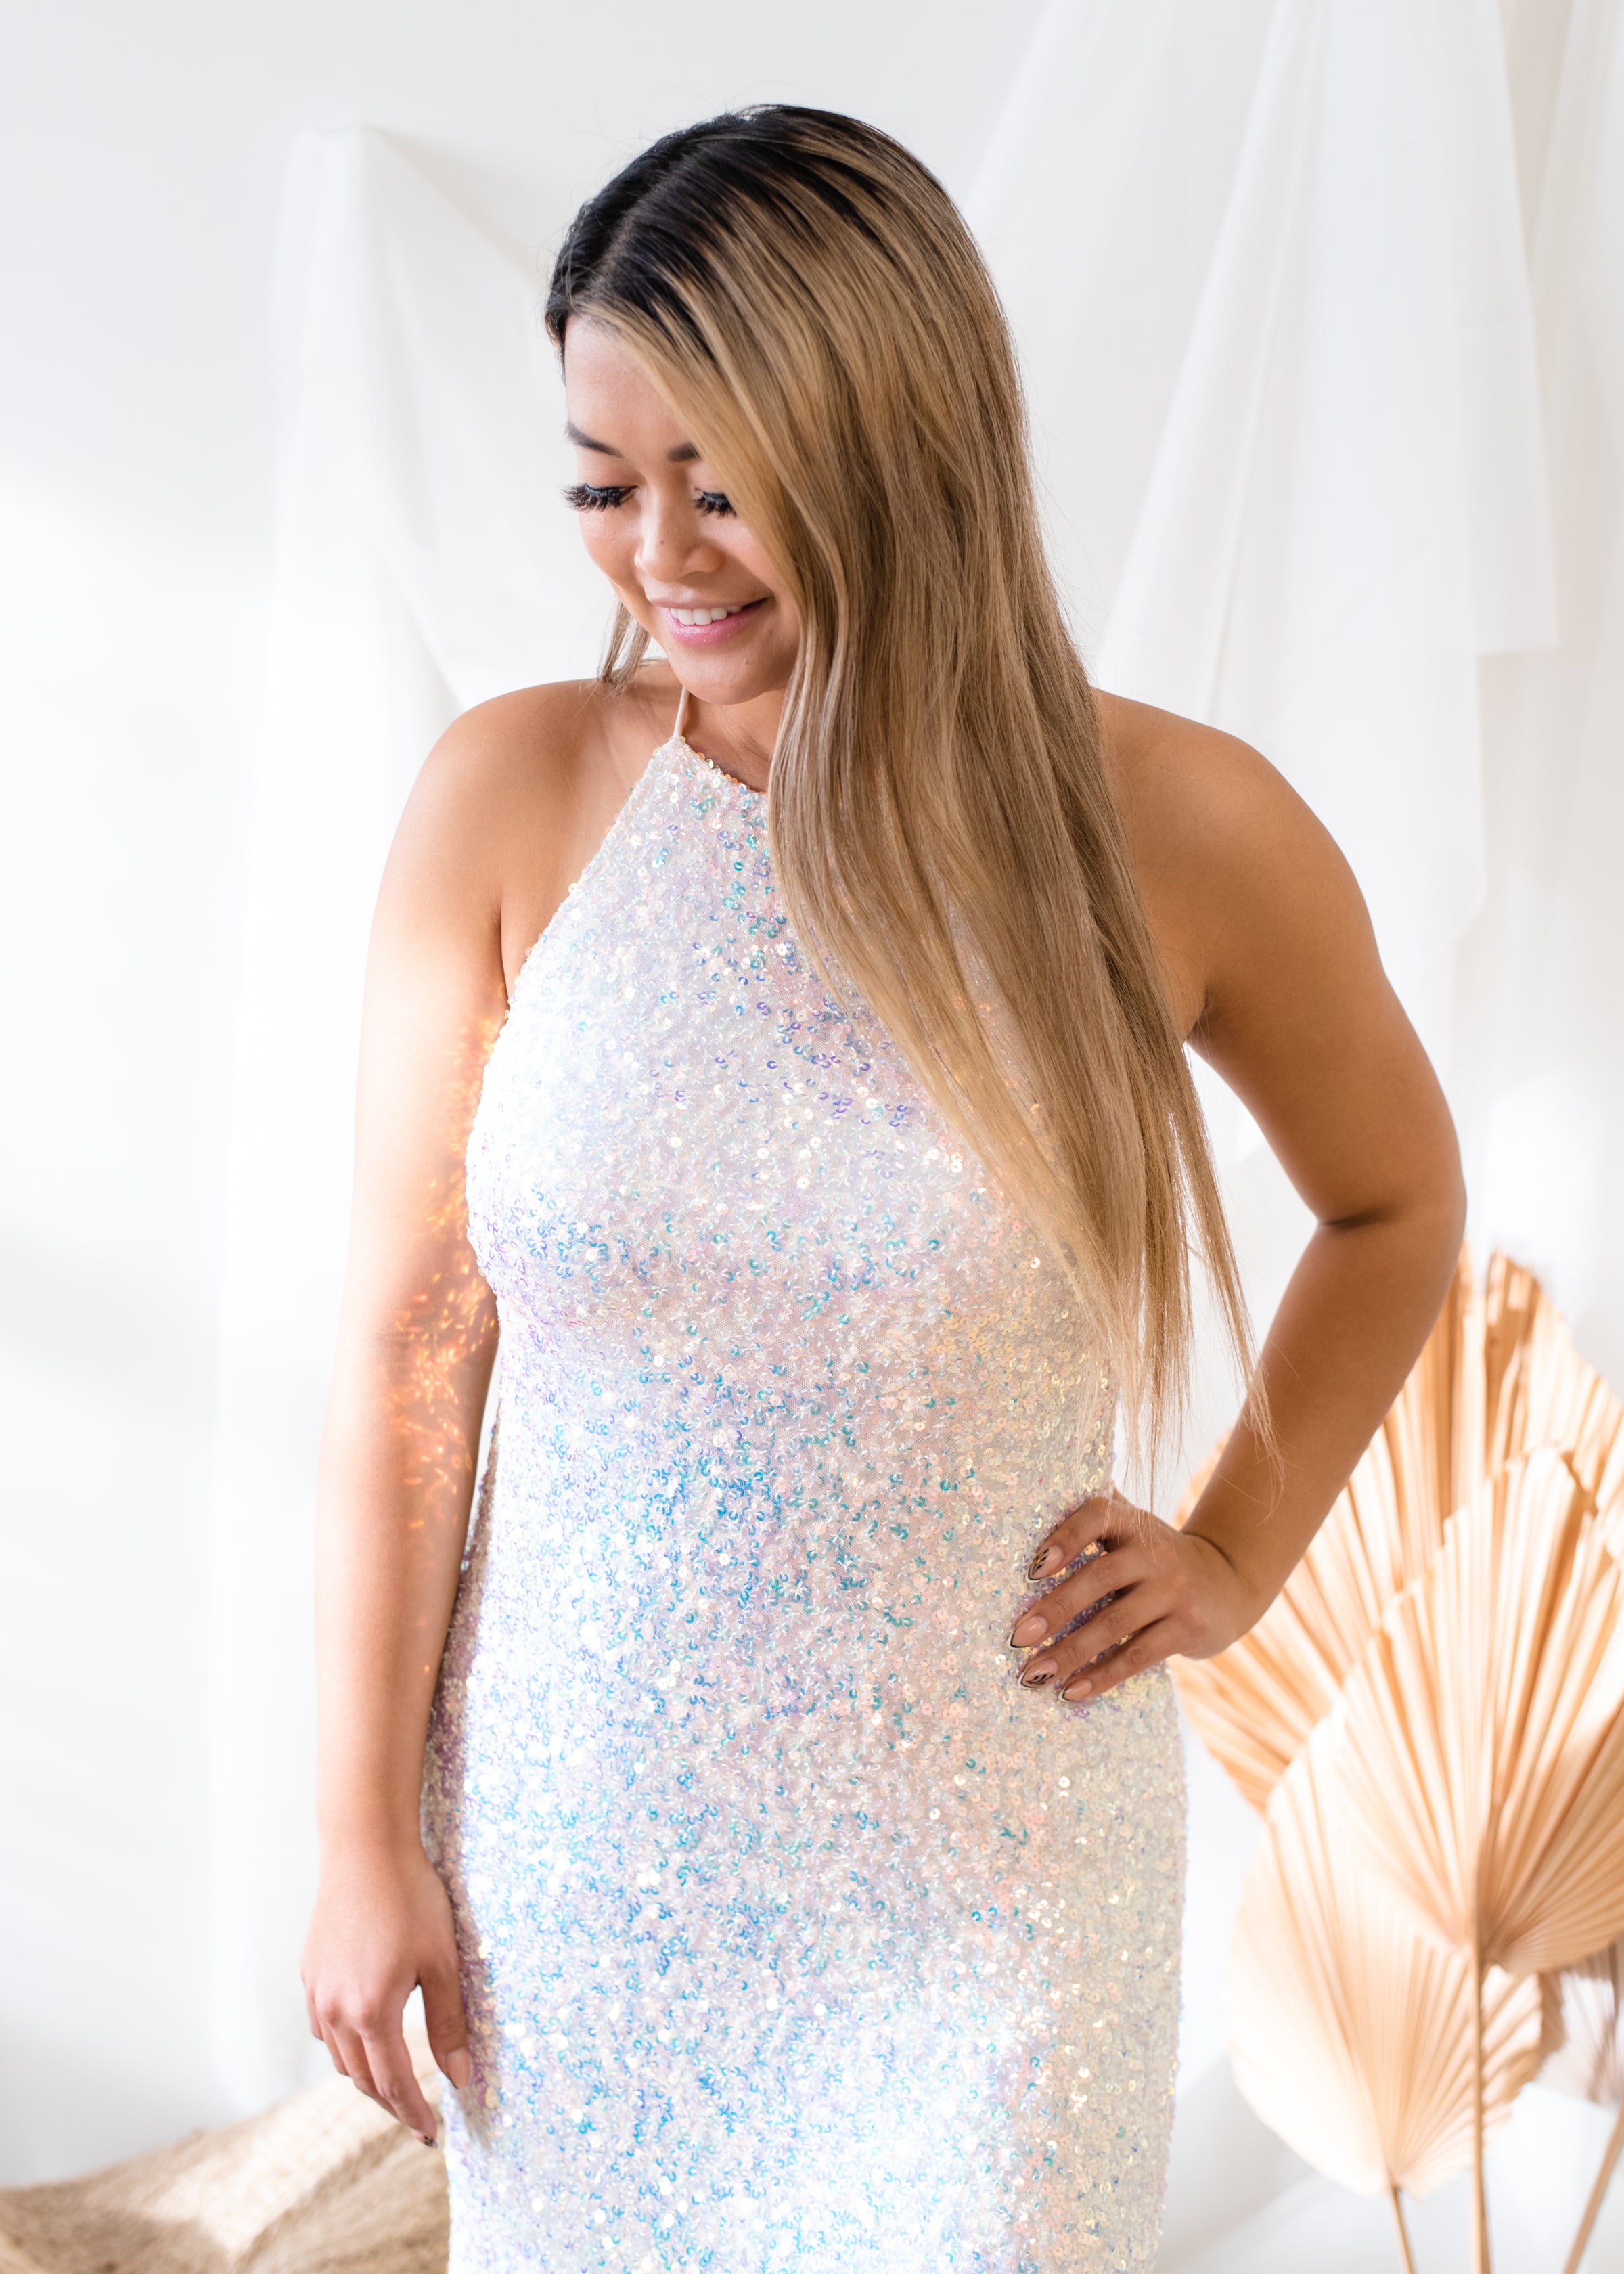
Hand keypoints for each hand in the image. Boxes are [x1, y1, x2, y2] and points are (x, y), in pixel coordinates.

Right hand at [301, 1840, 469, 2143]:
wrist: (365, 1849)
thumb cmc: (412, 1899)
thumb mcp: (443, 1962)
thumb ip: (449, 2025)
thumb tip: (460, 2079)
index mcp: (371, 2012)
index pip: (394, 2084)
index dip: (414, 2113)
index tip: (433, 2135)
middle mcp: (335, 2012)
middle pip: (363, 2079)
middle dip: (392, 2103)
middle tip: (418, 2118)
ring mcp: (316, 1994)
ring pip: (340, 2057)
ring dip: (367, 2077)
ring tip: (397, 2083)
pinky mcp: (309, 1974)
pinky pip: (325, 2029)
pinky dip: (346, 2046)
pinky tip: (366, 2038)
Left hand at [1009, 1489, 1260, 1701]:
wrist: (1229, 1583)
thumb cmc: (1158, 1558)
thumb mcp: (1135, 1531)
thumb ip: (1096, 1518)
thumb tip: (1027, 1507)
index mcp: (1134, 1523)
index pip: (1096, 1516)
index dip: (1065, 1537)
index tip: (1032, 1569)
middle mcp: (1156, 1553)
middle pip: (1099, 1578)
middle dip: (1055, 1609)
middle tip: (1019, 1636)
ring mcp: (1175, 1592)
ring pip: (1115, 1624)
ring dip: (1070, 1652)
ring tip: (1034, 1673)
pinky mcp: (1188, 1628)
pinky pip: (1138, 1656)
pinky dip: (1102, 1675)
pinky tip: (1071, 1691)